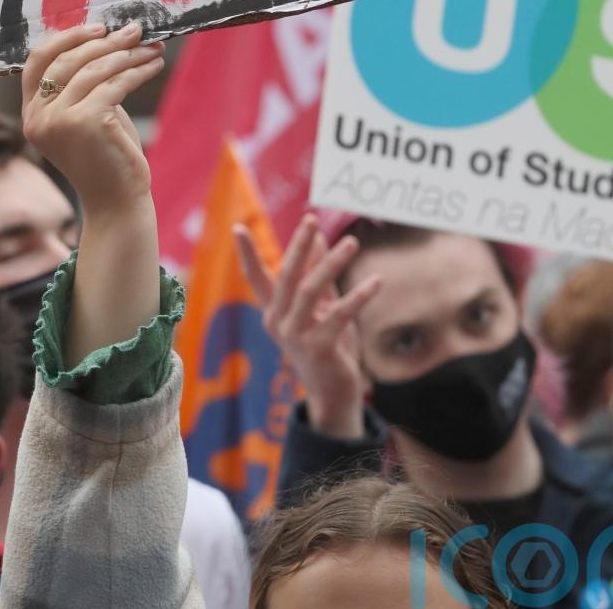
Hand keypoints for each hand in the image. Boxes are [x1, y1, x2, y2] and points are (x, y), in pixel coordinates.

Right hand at [21, 22, 165, 215]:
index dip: (67, 38)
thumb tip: (107, 38)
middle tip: (135, 30)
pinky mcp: (86, 122)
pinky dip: (138, 71)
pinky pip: (115, 84)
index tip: (99, 27)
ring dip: (127, 54)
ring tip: (151, 47)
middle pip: (68, 60)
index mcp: (31, 114)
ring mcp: (59, 120)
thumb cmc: (106, 160)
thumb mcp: (85, 116)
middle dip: (106, 41)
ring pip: (94, 70)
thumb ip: (83, 84)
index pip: (37, 62)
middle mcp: (38, 117)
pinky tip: (154, 65)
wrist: (116, 203)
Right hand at [234, 215, 380, 438]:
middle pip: (286, 277)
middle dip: (299, 246)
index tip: (237, 227)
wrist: (334, 391)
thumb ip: (318, 274)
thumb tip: (318, 238)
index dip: (247, 254)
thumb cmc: (327, 345)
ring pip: (310, 291)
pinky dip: (358, 296)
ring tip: (352, 243)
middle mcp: (277, 322)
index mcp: (273, 311)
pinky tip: (375, 281)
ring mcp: (295, 336)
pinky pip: (339, 315)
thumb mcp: (321, 307)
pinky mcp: (318, 348)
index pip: (256, 278)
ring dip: (332, 264)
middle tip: (311, 220)